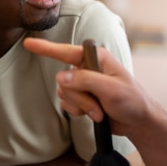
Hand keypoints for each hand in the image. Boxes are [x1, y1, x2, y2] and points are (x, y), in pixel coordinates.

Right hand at [23, 37, 150, 137]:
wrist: (138, 122)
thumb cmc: (132, 101)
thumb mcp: (111, 89)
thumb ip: (85, 80)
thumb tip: (61, 77)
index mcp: (95, 58)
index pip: (66, 50)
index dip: (46, 48)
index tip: (28, 43)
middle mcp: (86, 68)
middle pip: (64, 79)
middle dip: (80, 97)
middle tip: (98, 106)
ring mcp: (83, 83)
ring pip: (64, 93)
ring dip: (81, 106)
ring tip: (100, 111)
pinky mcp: (81, 98)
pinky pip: (66, 104)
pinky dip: (79, 112)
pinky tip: (94, 115)